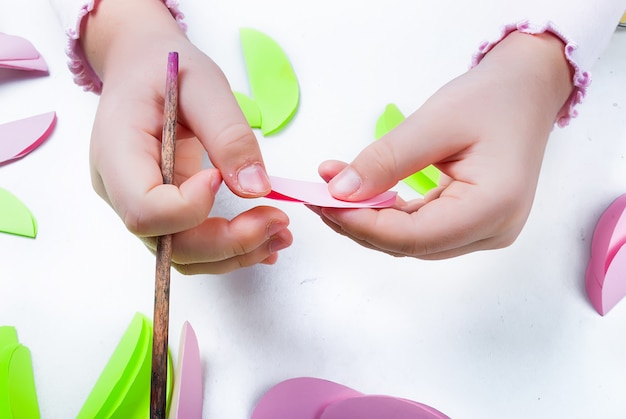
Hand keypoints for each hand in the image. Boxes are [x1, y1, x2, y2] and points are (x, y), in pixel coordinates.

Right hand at [82, 0, 291, 273]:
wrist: (142, 68)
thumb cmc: (165, 68)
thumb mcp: (203, 85)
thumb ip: (228, 135)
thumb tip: (256, 188)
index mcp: (116, 153)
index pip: (144, 209)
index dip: (189, 207)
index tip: (220, 178)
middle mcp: (119, 190)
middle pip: (168, 243)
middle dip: (227, 242)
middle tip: (278, 223)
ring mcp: (139, 205)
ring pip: (182, 254)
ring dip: (235, 253)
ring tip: (280, 234)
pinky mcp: (162, 210)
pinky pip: (191, 242)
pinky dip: (230, 248)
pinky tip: (264, 239)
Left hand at [316, 31, 572, 258]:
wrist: (527, 90)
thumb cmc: (492, 98)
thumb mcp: (434, 122)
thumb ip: (386, 161)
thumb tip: (340, 192)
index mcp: (493, 208)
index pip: (413, 236)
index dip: (362, 224)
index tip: (323, 203)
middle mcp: (492, 231)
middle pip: (410, 244)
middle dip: (359, 223)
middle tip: (318, 195)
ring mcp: (483, 231)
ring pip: (410, 240)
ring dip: (368, 219)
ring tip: (333, 191)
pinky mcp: (471, 223)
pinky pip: (420, 228)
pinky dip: (386, 213)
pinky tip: (361, 194)